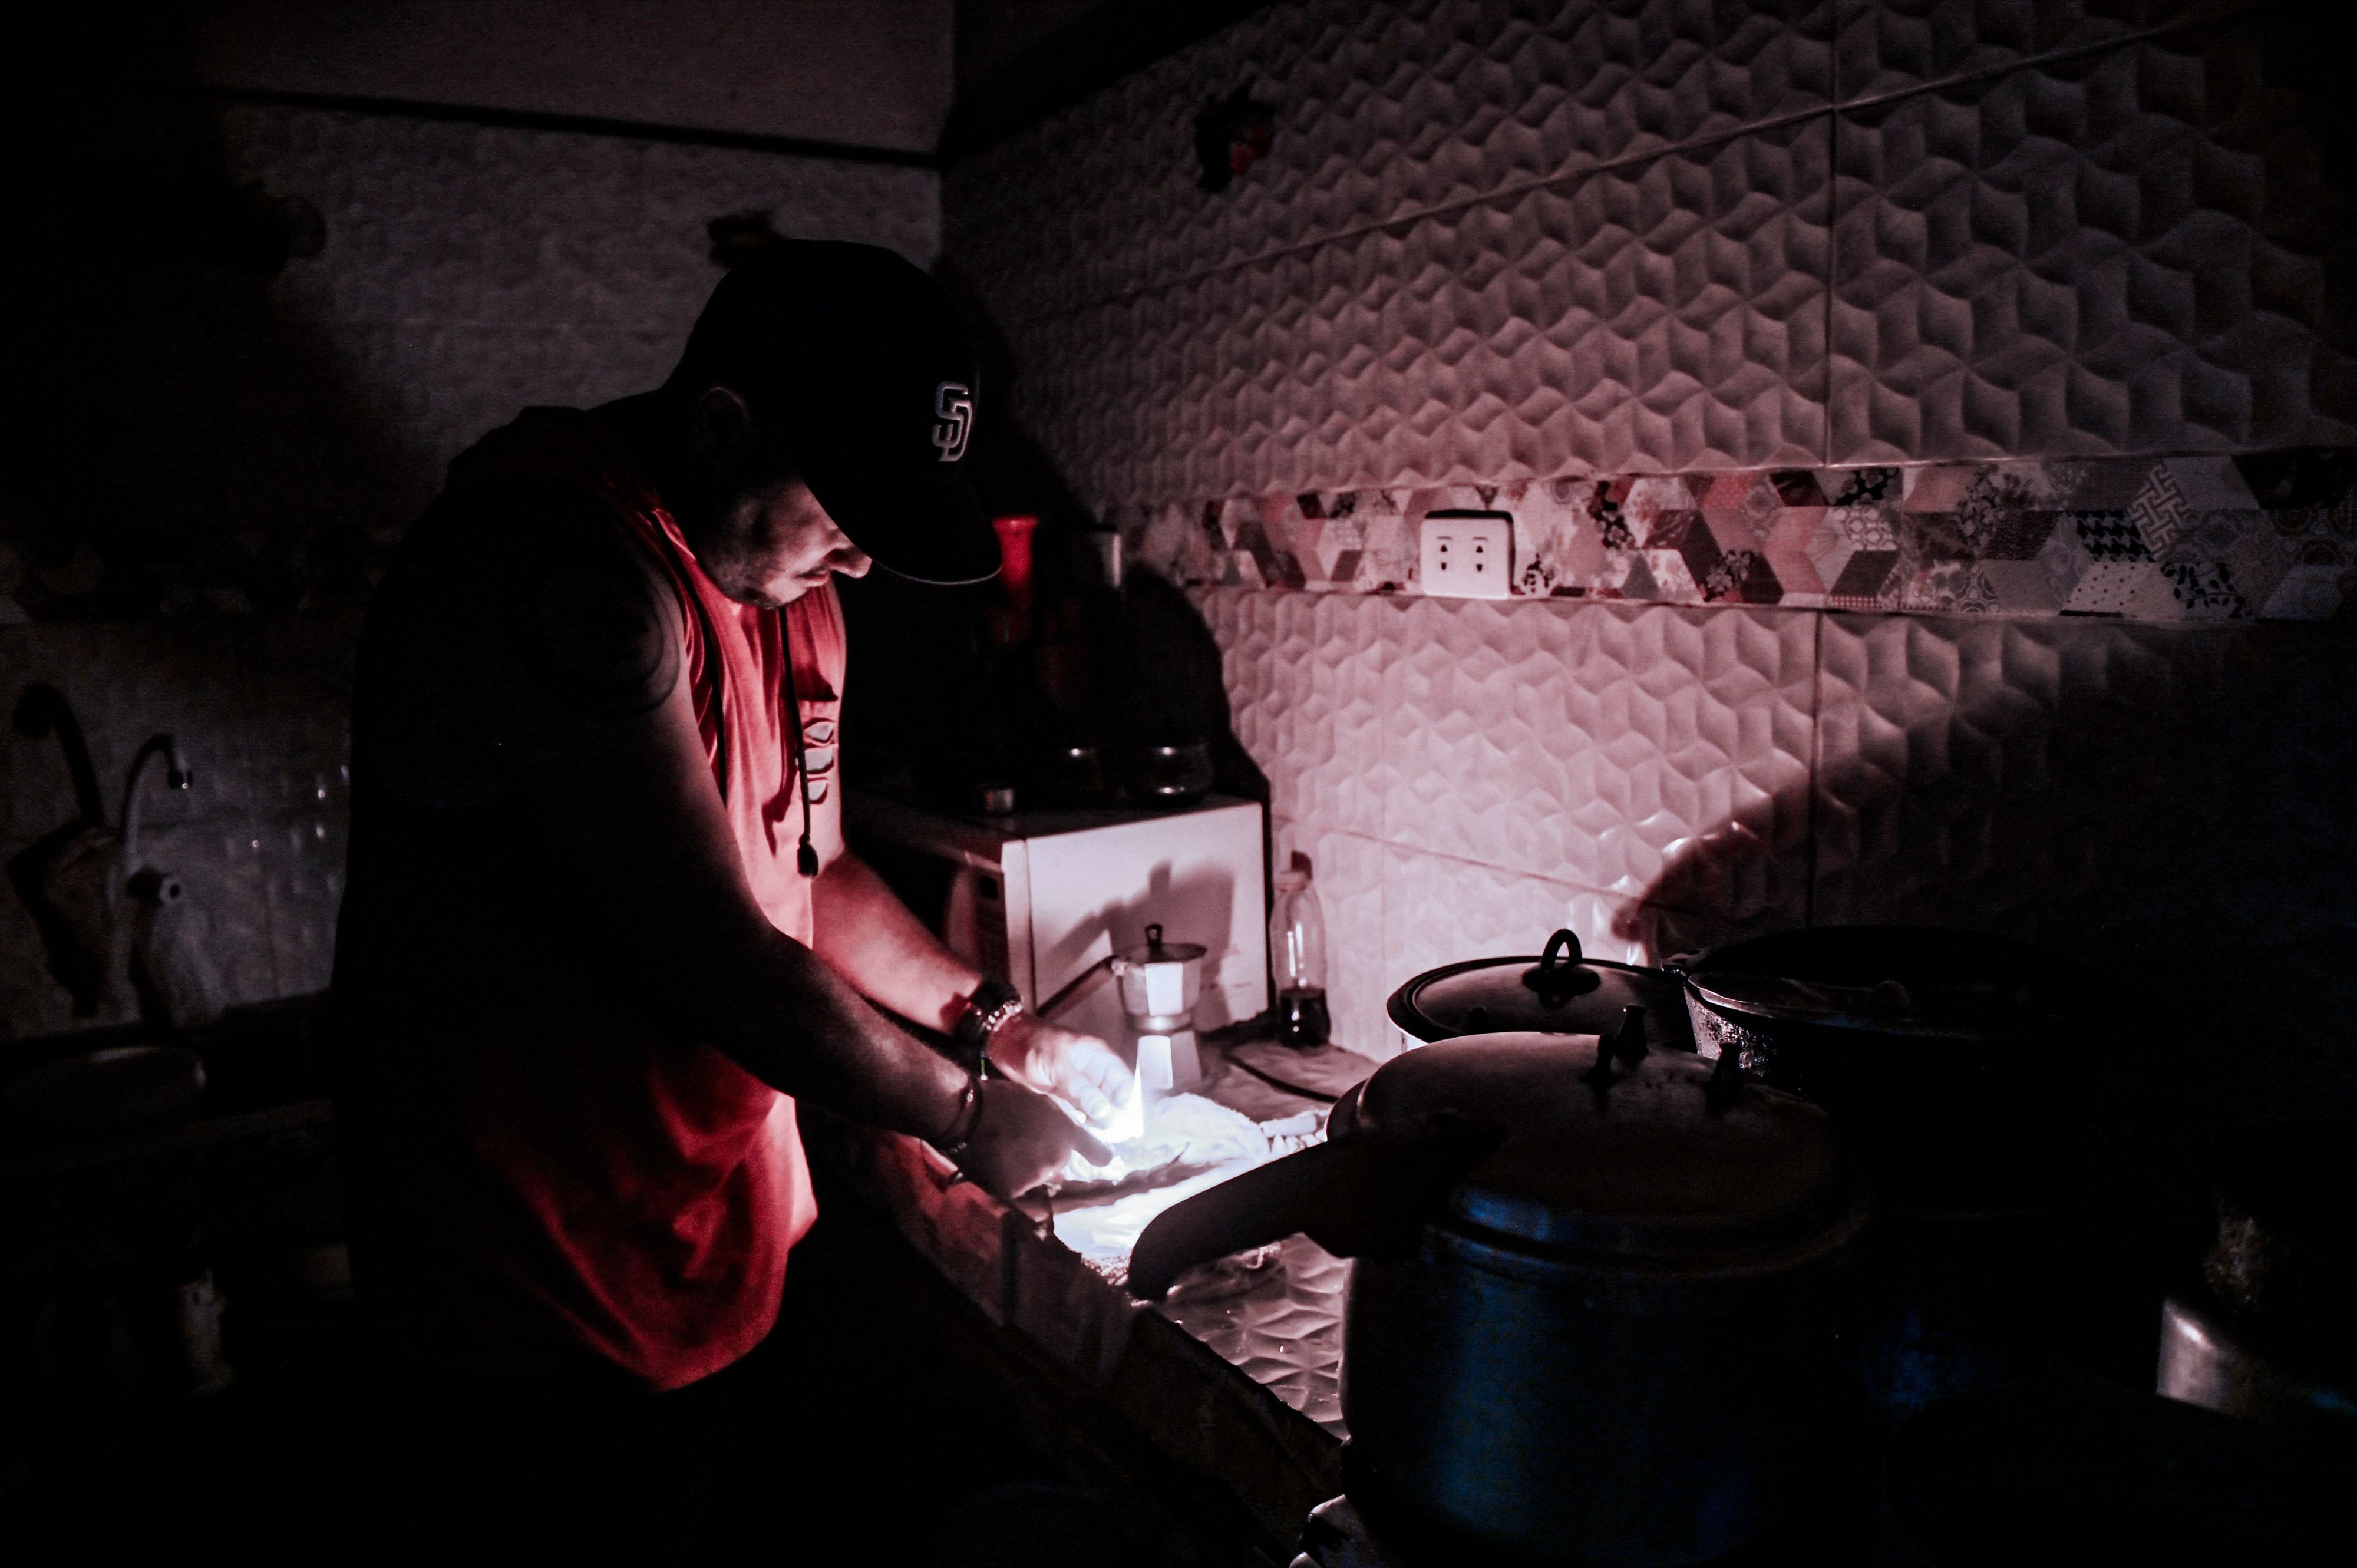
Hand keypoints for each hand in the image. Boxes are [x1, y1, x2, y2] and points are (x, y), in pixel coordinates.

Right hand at [955, 1079, 1111, 1198]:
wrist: (967, 1112)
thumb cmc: (1001, 1099)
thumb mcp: (1041, 1102)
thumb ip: (1060, 1122)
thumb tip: (1069, 1137)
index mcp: (1067, 1131)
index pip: (1097, 1152)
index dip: (1099, 1156)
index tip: (1104, 1161)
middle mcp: (1058, 1156)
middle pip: (1059, 1165)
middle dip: (1046, 1157)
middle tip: (1022, 1144)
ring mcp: (1038, 1175)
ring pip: (1038, 1179)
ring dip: (1027, 1171)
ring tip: (1006, 1152)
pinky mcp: (1016, 1190)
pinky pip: (1018, 1189)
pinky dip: (1009, 1180)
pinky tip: (996, 1163)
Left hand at [988, 1015, 1137, 1133]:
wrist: (1004, 1044)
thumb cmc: (1033, 1046)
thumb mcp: (1058, 1066)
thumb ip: (1082, 1089)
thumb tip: (1106, 1113)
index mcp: (1100, 1057)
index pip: (1124, 1084)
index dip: (1126, 1106)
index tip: (1123, 1128)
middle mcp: (1094, 1072)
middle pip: (1114, 1099)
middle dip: (1113, 1117)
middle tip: (1108, 1138)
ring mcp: (1080, 1084)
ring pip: (1098, 1108)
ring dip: (1098, 1122)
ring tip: (1094, 1138)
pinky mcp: (1066, 1095)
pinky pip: (1081, 1111)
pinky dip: (1082, 1122)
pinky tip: (1079, 1132)